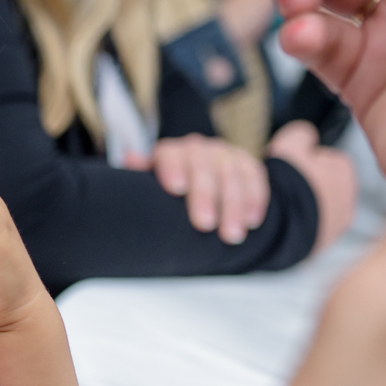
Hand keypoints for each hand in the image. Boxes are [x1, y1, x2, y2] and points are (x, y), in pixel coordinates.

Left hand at [128, 134, 269, 244]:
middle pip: (202, 167)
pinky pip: (255, 178)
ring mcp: (224, 154)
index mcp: (172, 153)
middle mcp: (198, 149)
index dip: (172, 169)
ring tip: (231, 235)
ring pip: (231, 175)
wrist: (195, 181)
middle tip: (204, 224)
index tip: (176, 189)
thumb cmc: (168, 191)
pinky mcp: (247, 164)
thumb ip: (141, 174)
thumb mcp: (150, 186)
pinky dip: (255, 200)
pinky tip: (252, 221)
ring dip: (233, 206)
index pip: (171, 155)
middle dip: (205, 196)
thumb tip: (130, 157)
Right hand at [265, 121, 356, 250]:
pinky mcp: (324, 242)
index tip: (289, 166)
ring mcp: (338, 223)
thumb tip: (307, 136)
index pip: (326, 157)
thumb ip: (302, 133)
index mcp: (344, 170)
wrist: (280, 227)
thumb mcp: (290, 144)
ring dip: (304, 204)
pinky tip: (284, 221)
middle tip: (284, 186)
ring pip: (318, 205)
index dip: (304, 160)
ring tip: (282, 205)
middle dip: (307, 183)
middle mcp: (349, 197)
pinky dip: (301, 223)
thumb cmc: (286, 183)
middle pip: (324, 183)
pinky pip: (312, 226)